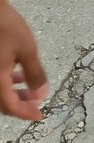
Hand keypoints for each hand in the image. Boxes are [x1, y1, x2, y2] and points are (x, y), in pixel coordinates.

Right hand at [0, 1, 48, 120]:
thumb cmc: (6, 26)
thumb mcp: (27, 50)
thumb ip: (35, 74)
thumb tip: (42, 95)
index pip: (9, 107)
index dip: (25, 114)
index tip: (39, 115)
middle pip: (1, 102)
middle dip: (19, 104)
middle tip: (36, 103)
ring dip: (13, 92)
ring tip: (29, 88)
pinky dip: (5, 81)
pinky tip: (17, 72)